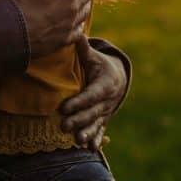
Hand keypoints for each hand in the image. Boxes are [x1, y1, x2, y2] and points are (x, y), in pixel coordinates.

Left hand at [59, 35, 127, 149]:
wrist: (117, 78)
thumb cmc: (99, 65)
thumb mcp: (93, 57)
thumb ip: (83, 48)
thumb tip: (74, 31)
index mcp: (105, 84)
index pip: (91, 95)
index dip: (79, 102)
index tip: (64, 108)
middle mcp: (107, 100)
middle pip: (92, 112)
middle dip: (79, 120)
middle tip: (63, 126)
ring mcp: (106, 112)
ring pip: (96, 124)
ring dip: (87, 133)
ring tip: (77, 140)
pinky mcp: (103, 119)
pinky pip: (100, 130)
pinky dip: (96, 139)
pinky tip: (90, 149)